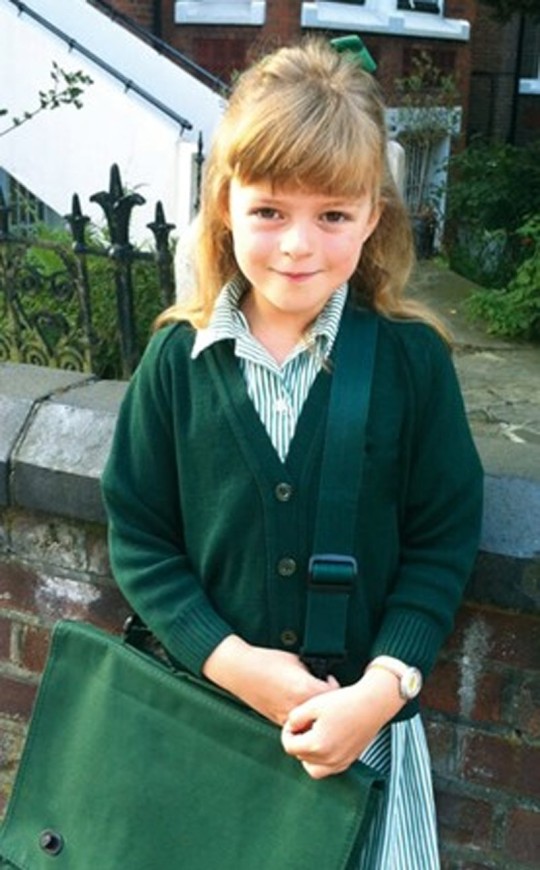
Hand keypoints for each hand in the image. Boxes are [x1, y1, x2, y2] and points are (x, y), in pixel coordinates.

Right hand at [203, 635, 337, 725]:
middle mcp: (299, 707)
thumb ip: (313, 673)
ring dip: (316, 717)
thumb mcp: (297, 661)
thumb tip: (324, 678)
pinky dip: (303, 720)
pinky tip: (301, 709)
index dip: (335, 689)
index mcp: (306, 689)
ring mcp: (288, 717)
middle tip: (327, 695)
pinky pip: (298, 725)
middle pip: (325, 714)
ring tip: (316, 705)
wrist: (240, 670)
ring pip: (312, 724)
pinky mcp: (278, 722)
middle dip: (328, 706)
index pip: (334, 697)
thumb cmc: (266, 662)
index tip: (331, 682)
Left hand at [281, 667, 404, 778]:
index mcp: (316, 746)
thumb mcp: (313, 705)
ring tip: (313, 736)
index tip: (294, 722)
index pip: (289, 746)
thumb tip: (291, 727)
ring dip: (308, 754)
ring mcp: (340, 762)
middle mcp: (328, 759)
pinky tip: (326, 742)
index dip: (287, 732)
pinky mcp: (349, 761)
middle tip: (305, 724)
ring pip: (313, 768)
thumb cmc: (345, 702)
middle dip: (298, 741)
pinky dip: (322, 759)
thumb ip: (295, 718)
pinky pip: (329, 768)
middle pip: (300, 757)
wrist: (372, 704)